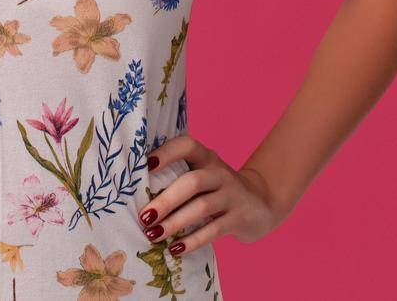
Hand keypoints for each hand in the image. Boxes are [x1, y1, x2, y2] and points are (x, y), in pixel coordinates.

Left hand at [135, 133, 283, 254]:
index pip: (187, 146)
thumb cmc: (217, 190)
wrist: (261, 204)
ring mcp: (232, 195)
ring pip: (202, 207)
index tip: (145, 165)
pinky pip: (214, 230)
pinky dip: (193, 241)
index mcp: (206, 158)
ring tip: (153, 235)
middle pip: (192, 182)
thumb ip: (178, 178)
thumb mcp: (203, 177)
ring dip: (175, 222)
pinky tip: (175, 249)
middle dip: (165, 200)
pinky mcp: (240, 218)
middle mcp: (220, 173)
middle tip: (143, 217)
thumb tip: (136, 195)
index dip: (166, 153)